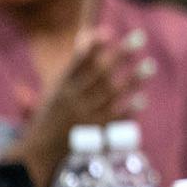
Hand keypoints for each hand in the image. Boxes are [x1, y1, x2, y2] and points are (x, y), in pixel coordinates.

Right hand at [9, 28, 148, 186]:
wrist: (37, 155)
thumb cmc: (43, 124)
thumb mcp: (46, 98)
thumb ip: (61, 76)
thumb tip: (64, 55)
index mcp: (60, 88)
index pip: (78, 62)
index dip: (94, 46)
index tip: (107, 31)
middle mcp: (72, 99)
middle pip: (101, 72)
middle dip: (121, 53)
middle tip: (139, 37)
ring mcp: (84, 116)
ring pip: (112, 93)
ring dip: (133, 78)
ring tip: (150, 65)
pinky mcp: (93, 133)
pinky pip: (114, 119)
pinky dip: (128, 109)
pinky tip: (142, 99)